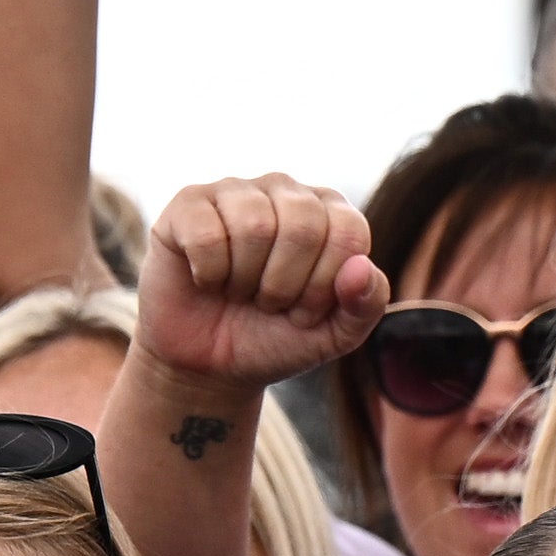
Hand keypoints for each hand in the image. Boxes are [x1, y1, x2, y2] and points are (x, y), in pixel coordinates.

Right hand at [134, 176, 388, 397]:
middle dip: (285, 285)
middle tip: (268, 303)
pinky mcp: (189, 205)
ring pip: (254, 225)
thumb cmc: (275, 338)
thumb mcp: (333, 335)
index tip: (304, 311)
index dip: (325, 286)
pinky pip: (207, 232)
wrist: (209, 364)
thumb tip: (361, 267)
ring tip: (238, 290)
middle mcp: (285, 190)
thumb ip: (365, 306)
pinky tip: (206, 280)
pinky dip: (209, 273)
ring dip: (245, 280)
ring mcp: (236, 191)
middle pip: (303, 225)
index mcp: (330, 211)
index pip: (348, 231)